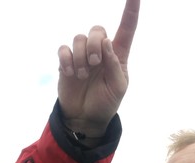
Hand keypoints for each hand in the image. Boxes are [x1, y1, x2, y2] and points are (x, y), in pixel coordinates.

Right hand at [57, 0, 139, 136]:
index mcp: (117, 56)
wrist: (86, 119)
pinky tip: (70, 73)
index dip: (131, 11)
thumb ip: (115, 65)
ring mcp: (82, 56)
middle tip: (94, 63)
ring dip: (81, 57)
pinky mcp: (67, 63)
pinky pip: (64, 49)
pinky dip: (66, 60)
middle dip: (94, 44)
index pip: (127, 29)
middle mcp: (100, 52)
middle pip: (97, 29)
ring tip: (83, 75)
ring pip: (79, 38)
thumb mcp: (118, 88)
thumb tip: (106, 43)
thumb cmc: (106, 103)